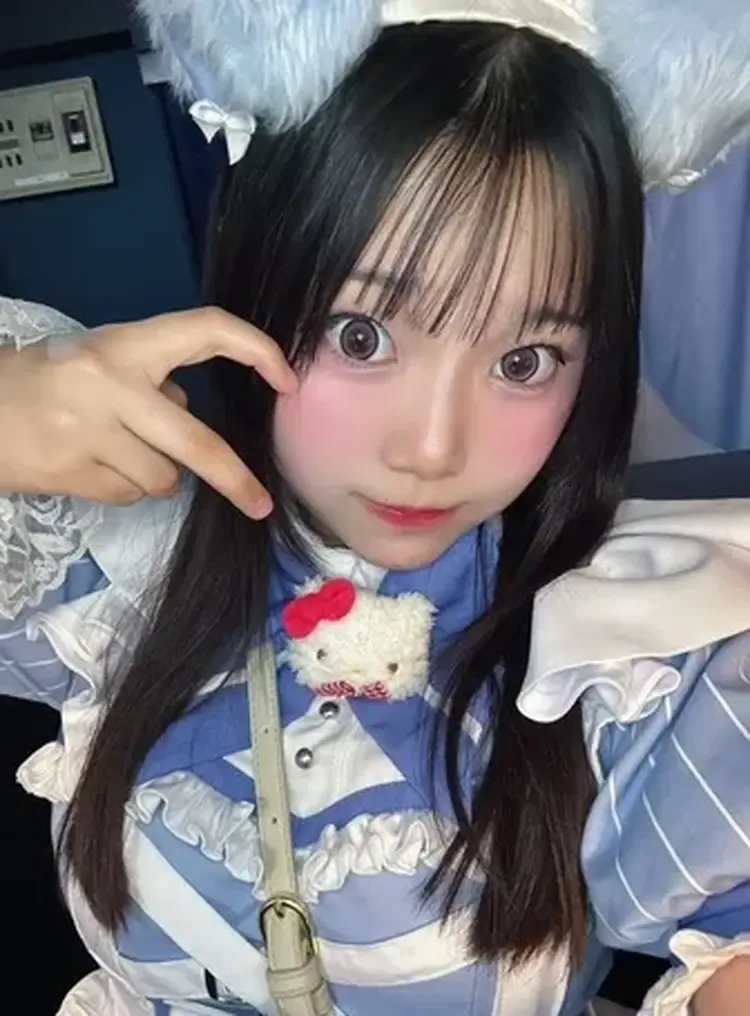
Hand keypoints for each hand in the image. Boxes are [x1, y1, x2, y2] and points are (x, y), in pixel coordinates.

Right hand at [0, 307, 297, 517]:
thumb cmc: (44, 381)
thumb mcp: (100, 359)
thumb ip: (151, 379)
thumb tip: (193, 412)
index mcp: (123, 344)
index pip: (205, 330)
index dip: (256, 350)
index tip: (287, 379)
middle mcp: (111, 385)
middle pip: (197, 443)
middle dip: (235, 479)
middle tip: (260, 504)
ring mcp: (91, 434)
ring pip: (163, 477)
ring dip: (155, 475)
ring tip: (116, 452)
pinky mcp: (75, 474)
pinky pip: (130, 494)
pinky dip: (125, 488)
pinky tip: (94, 466)